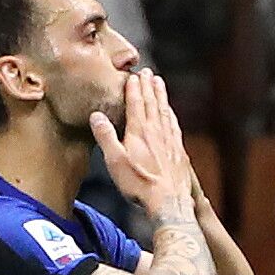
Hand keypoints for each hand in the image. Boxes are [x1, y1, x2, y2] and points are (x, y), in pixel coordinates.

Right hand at [92, 69, 196, 220]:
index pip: (136, 103)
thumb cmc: (139, 183)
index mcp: (139, 131)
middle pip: (152, 103)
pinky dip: (171, 114)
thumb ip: (106, 136)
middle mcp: (156, 131)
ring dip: (161, 96)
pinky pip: (174, 125)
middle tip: (148, 72)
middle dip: (149, 86)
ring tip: (160, 83)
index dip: (134, 88)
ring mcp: (170, 140)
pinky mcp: (179, 151)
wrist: (168, 201)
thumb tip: (96, 116)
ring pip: (165, 111)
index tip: (133, 76)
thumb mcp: (115, 161)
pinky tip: (171, 112)